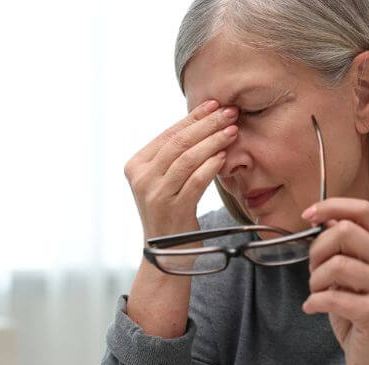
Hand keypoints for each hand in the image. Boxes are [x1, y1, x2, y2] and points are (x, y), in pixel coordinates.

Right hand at [124, 100, 239, 241]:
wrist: (166, 256)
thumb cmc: (171, 213)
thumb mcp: (164, 182)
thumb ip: (175, 156)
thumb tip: (202, 120)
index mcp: (136, 165)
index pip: (169, 134)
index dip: (194, 117)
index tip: (216, 104)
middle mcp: (141, 178)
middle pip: (178, 143)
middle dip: (207, 124)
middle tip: (230, 112)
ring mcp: (154, 195)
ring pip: (187, 159)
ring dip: (213, 141)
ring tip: (232, 130)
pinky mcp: (171, 210)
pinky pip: (195, 181)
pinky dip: (211, 166)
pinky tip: (224, 156)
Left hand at [300, 197, 368, 364]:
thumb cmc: (356, 316)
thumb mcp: (348, 277)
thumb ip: (340, 249)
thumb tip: (322, 219)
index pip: (363, 210)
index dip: (332, 206)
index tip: (307, 215)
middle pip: (345, 231)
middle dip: (317, 250)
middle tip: (314, 272)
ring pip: (336, 264)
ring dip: (314, 279)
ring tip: (316, 293)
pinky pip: (332, 296)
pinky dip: (313, 301)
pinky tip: (311, 309)